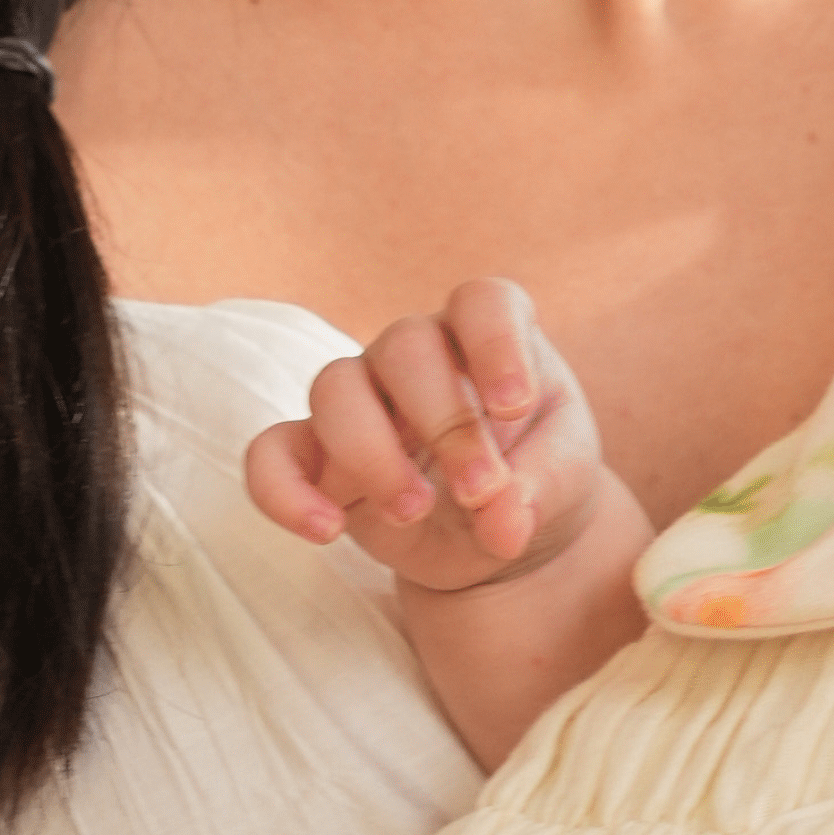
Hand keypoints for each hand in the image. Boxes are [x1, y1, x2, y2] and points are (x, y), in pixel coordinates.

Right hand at [245, 276, 639, 597]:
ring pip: (333, 389)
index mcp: (487, 337)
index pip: (482, 302)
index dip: (496, 344)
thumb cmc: (536, 477)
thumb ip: (540, 489)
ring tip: (415, 511)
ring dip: (372, 454)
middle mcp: (417, 354)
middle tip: (479, 491)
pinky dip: (284, 491)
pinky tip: (326, 531)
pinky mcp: (317, 457)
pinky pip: (270, 454)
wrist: (502, 532)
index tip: (516, 406)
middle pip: (403, 347)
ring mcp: (360, 398)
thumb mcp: (564, 480)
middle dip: (444, 423)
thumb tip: (501, 520)